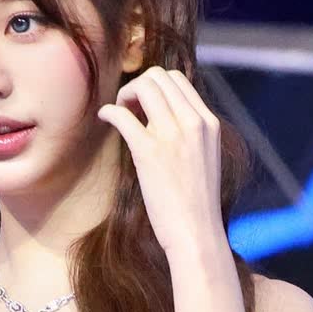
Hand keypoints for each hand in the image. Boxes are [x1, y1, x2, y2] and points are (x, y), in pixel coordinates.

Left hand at [97, 66, 226, 261]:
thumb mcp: (204, 160)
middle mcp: (194, 123)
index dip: (155, 86)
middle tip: (127, 107)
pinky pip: (123, 115)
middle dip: (138, 86)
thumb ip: (191, 137)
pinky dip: (109, 111)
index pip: (178, 81)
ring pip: (144, 86)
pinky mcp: (150, 152)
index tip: (143, 104)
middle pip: (160, 77)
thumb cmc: (195, 206)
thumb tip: (165, 122)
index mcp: (209, 123)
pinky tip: (104, 118)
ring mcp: (173, 135)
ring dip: (124, 94)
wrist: (196, 234)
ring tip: (118, 113)